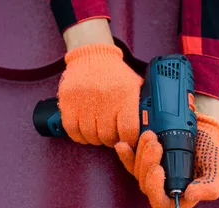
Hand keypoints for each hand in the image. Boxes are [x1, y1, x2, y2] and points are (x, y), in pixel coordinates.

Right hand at [57, 19, 142, 147]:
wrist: (92, 55)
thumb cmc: (116, 74)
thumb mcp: (134, 84)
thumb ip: (143, 104)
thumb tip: (151, 126)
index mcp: (125, 95)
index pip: (129, 130)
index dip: (129, 140)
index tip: (128, 141)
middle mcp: (105, 99)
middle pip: (108, 136)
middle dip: (111, 141)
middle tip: (112, 138)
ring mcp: (84, 101)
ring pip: (90, 136)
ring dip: (96, 139)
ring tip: (99, 134)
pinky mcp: (68, 102)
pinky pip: (72, 130)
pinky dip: (80, 136)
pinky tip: (85, 133)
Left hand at [114, 111, 218, 207]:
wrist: (202, 131)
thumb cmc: (210, 153)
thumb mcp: (218, 170)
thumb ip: (210, 187)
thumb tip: (190, 195)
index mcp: (178, 196)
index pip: (159, 201)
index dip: (155, 187)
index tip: (158, 168)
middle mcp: (162, 187)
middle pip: (145, 184)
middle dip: (147, 164)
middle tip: (155, 145)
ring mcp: (150, 173)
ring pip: (137, 170)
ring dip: (141, 153)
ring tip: (151, 135)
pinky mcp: (142, 160)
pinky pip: (129, 160)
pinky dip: (125, 153)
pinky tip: (123, 144)